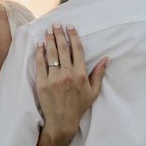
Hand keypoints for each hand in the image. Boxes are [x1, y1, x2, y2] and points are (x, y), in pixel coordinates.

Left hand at [35, 24, 107, 145]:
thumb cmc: (79, 105)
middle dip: (59, 34)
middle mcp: (67, 74)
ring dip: (50, 40)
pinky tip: (39, 44)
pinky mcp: (42, 83)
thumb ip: (99, 73)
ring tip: (48, 29)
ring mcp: (54, 79)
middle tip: (56, 24)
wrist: (62, 121)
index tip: (69, 26)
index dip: (73, 36)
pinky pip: (40, 64)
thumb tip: (106, 58)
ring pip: (51, 54)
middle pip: (63, 49)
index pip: (77, 50)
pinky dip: (39, 53)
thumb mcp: (93, 91)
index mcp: (80, 74)